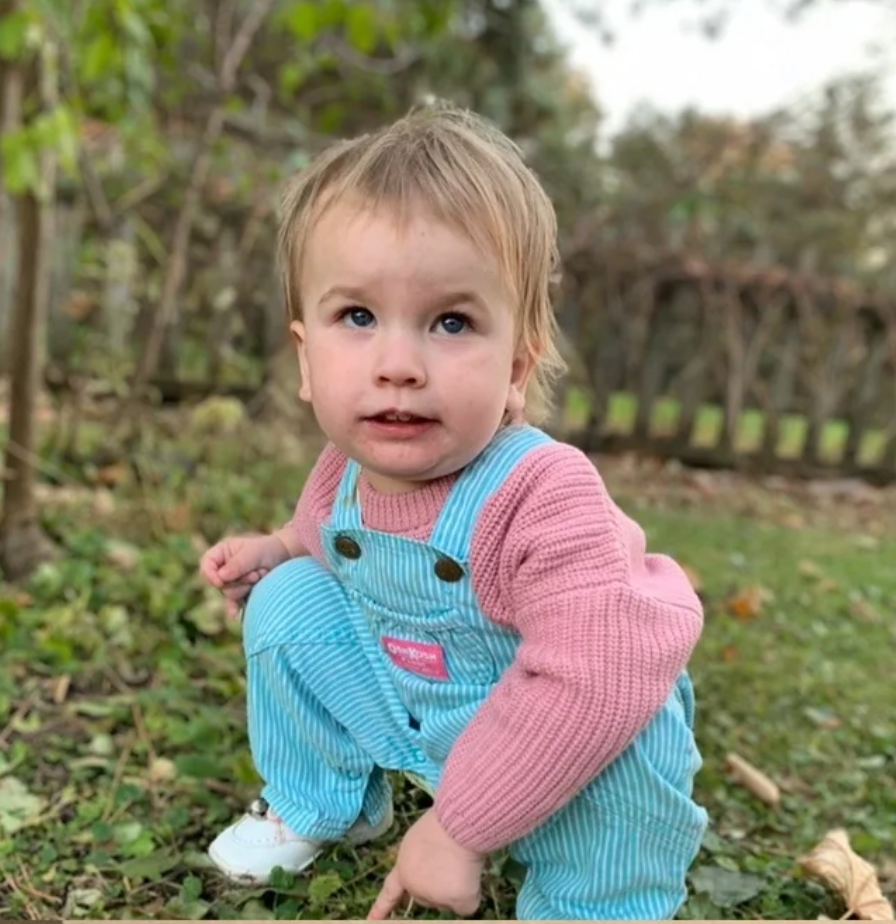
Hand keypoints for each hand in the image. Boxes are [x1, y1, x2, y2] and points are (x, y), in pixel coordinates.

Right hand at [199, 533, 290, 617]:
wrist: (286, 557)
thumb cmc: (268, 549)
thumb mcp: (253, 553)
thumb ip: (237, 565)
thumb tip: (221, 577)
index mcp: (222, 552)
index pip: (206, 564)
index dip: (210, 574)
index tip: (220, 581)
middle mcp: (224, 568)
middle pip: (219, 583)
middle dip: (238, 581)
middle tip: (255, 574)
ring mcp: (232, 581)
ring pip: (229, 593)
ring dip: (245, 587)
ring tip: (260, 576)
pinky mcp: (241, 592)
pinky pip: (233, 603)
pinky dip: (234, 608)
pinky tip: (235, 615)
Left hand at [367, 808, 485, 918]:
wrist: (457, 823)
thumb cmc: (441, 823)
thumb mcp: (419, 840)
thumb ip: (421, 860)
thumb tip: (439, 874)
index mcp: (403, 868)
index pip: (390, 892)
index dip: (381, 909)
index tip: (371, 922)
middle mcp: (414, 886)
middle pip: (429, 895)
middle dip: (439, 882)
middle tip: (448, 856)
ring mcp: (433, 897)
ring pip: (448, 899)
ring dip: (456, 883)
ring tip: (458, 858)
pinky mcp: (454, 901)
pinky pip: (466, 904)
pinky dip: (471, 892)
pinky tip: (469, 873)